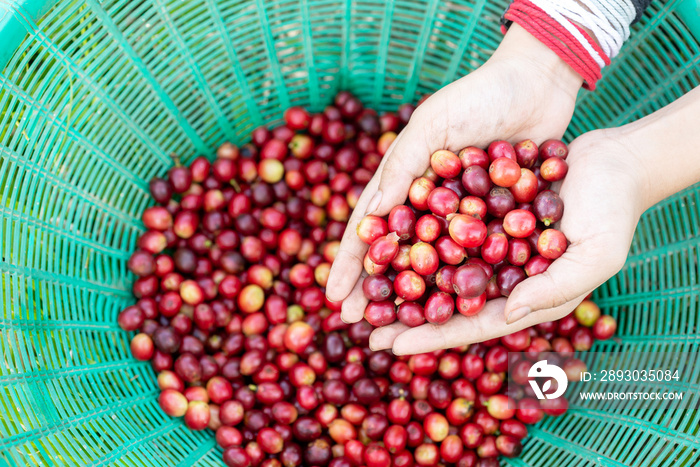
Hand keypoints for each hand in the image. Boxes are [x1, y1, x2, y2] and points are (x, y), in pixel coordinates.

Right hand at [325, 24, 582, 323]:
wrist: (538, 84)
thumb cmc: (479, 95)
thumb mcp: (434, 123)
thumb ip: (402, 164)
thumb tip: (368, 214)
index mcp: (402, 179)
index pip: (366, 227)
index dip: (349, 263)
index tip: (335, 298)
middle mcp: (425, 201)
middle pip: (395, 253)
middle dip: (376, 289)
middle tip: (361, 324)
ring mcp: (460, 213)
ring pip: (433, 263)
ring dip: (416, 295)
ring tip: (403, 327)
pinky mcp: (494, 218)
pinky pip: (475, 256)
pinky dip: (463, 280)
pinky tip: (457, 309)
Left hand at [370, 129, 646, 353]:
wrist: (613, 162)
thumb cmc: (613, 213)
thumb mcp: (594, 257)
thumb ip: (554, 290)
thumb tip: (507, 315)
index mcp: (522, 298)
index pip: (469, 325)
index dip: (430, 337)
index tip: (390, 344)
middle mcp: (498, 276)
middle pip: (442, 301)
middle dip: (402, 315)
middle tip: (358, 326)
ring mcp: (486, 245)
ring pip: (433, 266)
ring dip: (397, 276)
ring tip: (359, 287)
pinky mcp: (478, 213)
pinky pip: (439, 227)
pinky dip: (411, 234)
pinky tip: (380, 235)